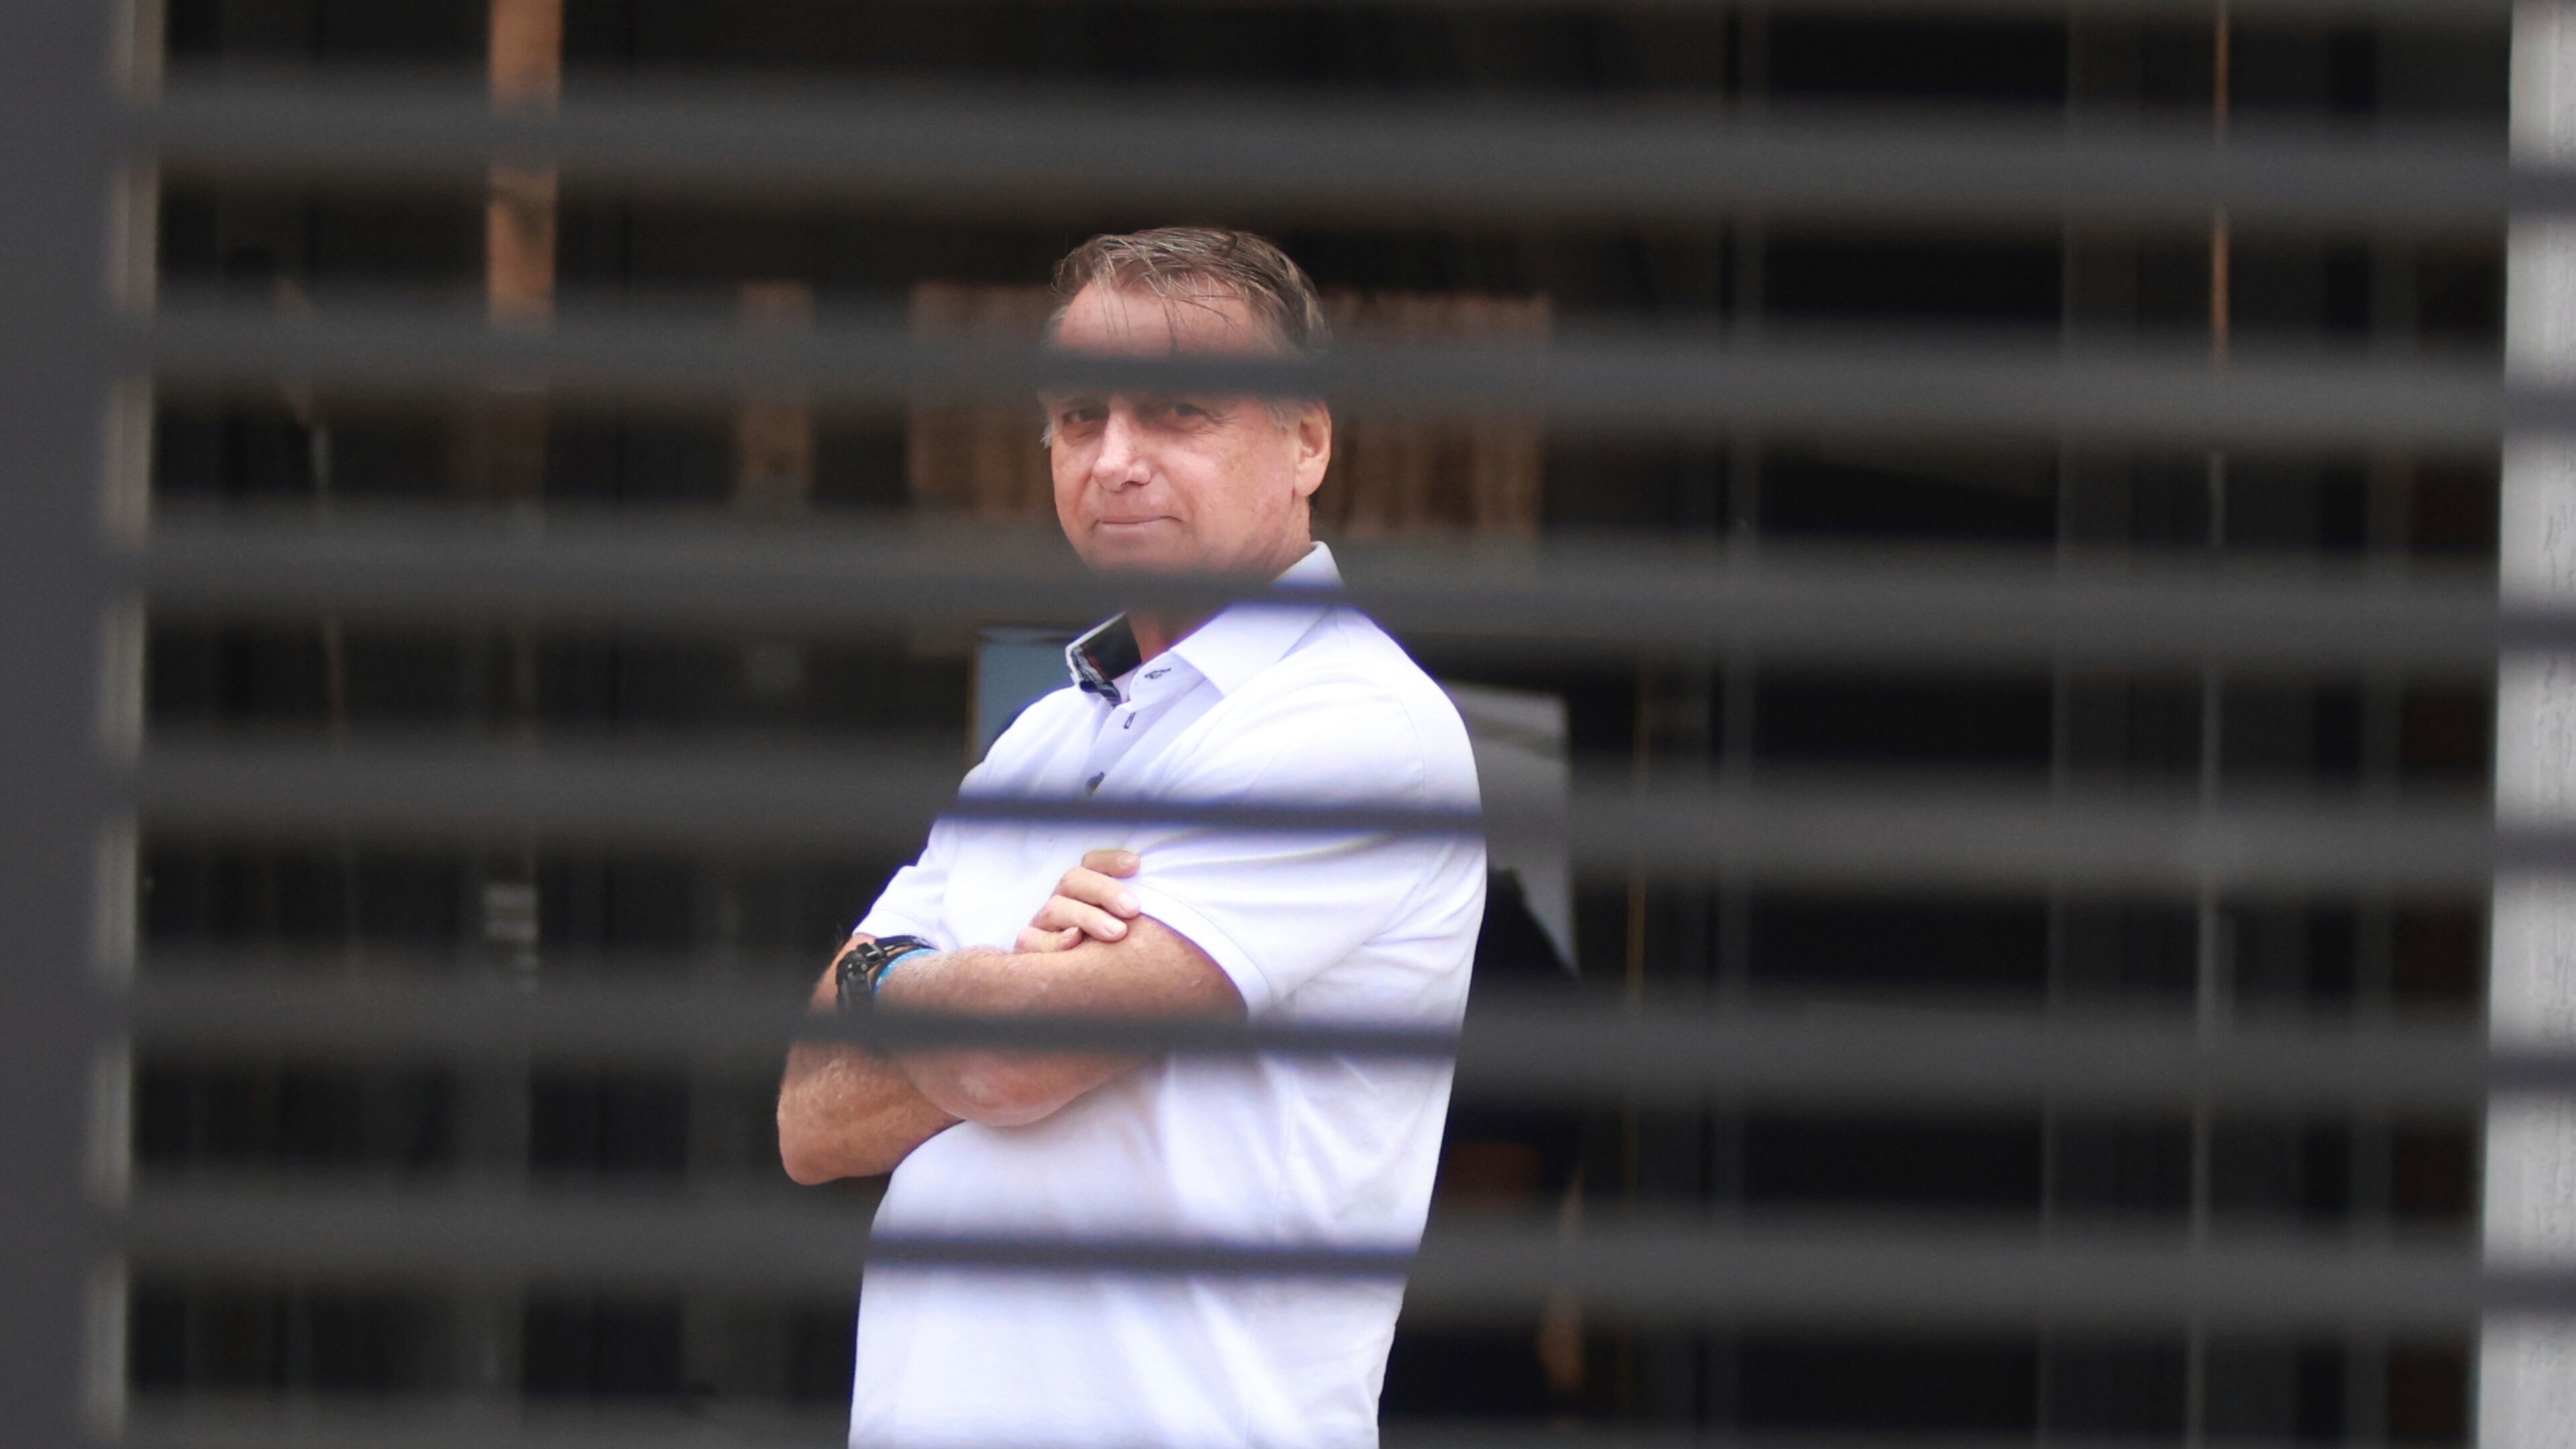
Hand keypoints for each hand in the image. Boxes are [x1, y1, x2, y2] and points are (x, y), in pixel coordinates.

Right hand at [1015, 849, 1140, 953]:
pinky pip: (1031, 939)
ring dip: (1087, 917)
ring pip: (1056, 907)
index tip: (1135, 865)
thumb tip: (1147, 878)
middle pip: (1074, 880)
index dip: (1110, 860)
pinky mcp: (1029, 946)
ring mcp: (1044, 923)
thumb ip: (1133, 907)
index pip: (1092, 862)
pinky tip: (1075, 941)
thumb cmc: (1118, 953)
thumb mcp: (1128, 925)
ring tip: (1117, 933)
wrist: (1083, 994)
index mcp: (1086, 888)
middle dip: (1105, 891)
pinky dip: (1054, 941)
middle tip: (1132, 908)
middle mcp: (1063, 900)